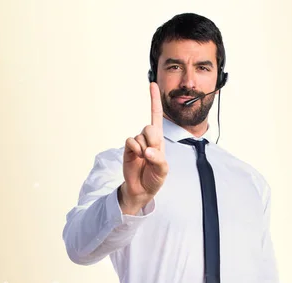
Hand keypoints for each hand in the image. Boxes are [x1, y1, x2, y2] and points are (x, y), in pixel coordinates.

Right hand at [119, 82, 168, 214]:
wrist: (141, 189)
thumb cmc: (154, 177)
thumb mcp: (163, 170)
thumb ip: (158, 159)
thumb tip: (147, 150)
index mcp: (159, 139)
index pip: (157, 116)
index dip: (154, 100)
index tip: (152, 84)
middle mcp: (147, 138)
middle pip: (150, 128)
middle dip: (153, 141)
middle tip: (152, 154)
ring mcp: (137, 143)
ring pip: (141, 136)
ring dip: (145, 149)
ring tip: (145, 160)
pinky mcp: (128, 148)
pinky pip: (131, 141)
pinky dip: (136, 149)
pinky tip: (138, 157)